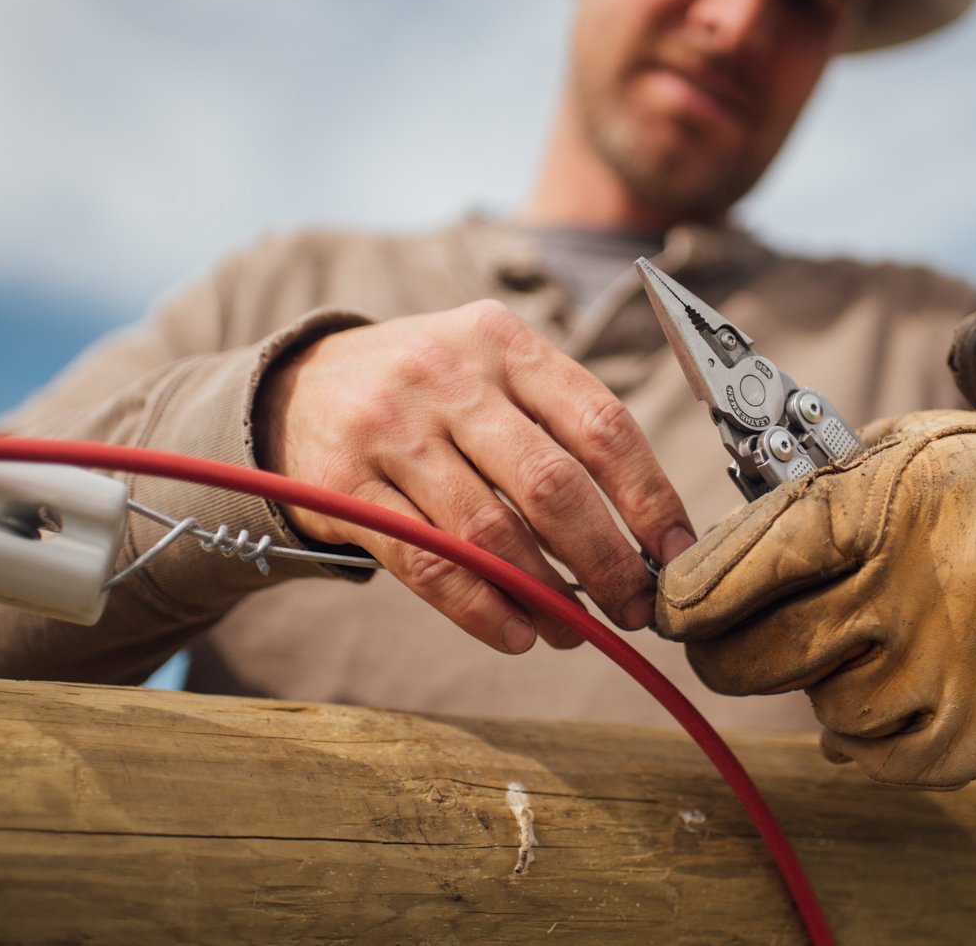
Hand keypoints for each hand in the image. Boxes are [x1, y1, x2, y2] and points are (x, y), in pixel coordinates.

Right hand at [258, 300, 696, 654]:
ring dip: (547, 596)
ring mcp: (389, 427)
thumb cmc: (426, 391)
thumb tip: (647, 533)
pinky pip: (428, 563)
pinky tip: (515, 632)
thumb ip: (560, 427)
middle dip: (607, 560)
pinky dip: (481, 609)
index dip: (651, 497)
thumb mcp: (491, 370)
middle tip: (635, 608)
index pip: (600, 423)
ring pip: (491, 532)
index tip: (678, 555)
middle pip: (552, 484)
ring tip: (576, 631)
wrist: (297, 385)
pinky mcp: (343, 485)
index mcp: (503, 342)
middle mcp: (447, 375)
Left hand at [655, 384, 975, 788]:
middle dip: (723, 649)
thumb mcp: (894, 452)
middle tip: (726, 640)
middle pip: (759, 651)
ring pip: (816, 703)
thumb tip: (703, 575)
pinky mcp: (974, 732)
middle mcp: (911, 587)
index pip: (753, 560)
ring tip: (870, 639)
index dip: (691, 595)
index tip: (668, 608)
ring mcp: (944, 666)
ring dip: (820, 679)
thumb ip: (801, 501)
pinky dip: (862, 729)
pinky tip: (891, 685)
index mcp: (885, 502)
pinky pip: (868, 754)